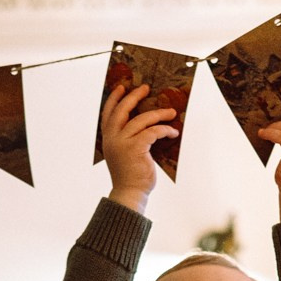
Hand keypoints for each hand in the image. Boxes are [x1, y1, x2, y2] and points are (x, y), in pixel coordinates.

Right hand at [100, 82, 179, 213]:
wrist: (130, 193)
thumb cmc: (131, 175)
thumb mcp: (124, 153)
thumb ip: (128, 138)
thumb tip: (146, 123)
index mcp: (108, 139)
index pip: (108, 113)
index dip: (114, 98)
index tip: (121, 87)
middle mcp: (113, 138)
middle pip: (122, 110)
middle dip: (135, 96)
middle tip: (146, 88)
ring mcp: (123, 143)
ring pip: (142, 119)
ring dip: (159, 114)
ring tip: (171, 112)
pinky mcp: (136, 148)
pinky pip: (153, 132)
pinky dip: (165, 130)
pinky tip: (173, 133)